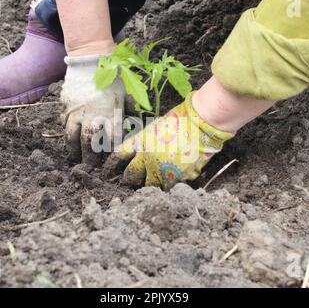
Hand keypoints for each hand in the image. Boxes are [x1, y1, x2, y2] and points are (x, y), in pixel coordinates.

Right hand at [61, 55, 125, 166]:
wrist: (92, 59)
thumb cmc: (114, 76)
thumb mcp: (128, 92)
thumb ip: (132, 110)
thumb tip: (139, 123)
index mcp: (111, 113)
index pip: (111, 140)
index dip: (110, 154)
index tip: (110, 163)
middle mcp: (93, 114)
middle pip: (90, 142)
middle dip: (90, 158)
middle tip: (90, 169)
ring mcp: (77, 110)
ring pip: (73, 136)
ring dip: (74, 150)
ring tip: (75, 159)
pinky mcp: (66, 105)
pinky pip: (64, 123)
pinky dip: (66, 134)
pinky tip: (68, 141)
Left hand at [103, 93, 232, 190]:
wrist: (202, 123)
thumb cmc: (181, 119)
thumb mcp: (157, 127)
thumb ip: (146, 141)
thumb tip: (141, 152)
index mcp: (141, 142)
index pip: (118, 156)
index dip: (110, 165)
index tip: (106, 172)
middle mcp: (148, 158)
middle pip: (130, 176)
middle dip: (129, 179)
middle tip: (129, 181)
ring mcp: (162, 170)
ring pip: (149, 186)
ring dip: (150, 184)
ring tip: (154, 182)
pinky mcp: (178, 178)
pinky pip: (169, 188)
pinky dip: (169, 185)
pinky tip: (172, 181)